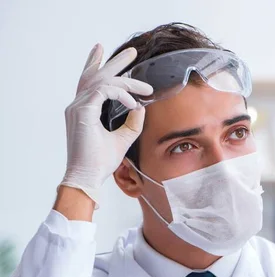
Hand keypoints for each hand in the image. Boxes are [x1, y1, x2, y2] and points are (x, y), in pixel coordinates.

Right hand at [60, 44, 152, 204]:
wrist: (88, 176)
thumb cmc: (100, 162)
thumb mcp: (123, 138)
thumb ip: (132, 123)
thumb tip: (141, 107)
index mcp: (84, 109)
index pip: (90, 82)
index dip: (100, 66)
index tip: (121, 63)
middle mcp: (78, 105)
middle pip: (95, 74)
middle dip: (114, 62)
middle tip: (132, 52)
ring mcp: (78, 107)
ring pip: (103, 81)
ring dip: (126, 80)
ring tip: (145, 86)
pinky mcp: (82, 111)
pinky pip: (104, 91)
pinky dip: (122, 94)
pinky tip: (134, 103)